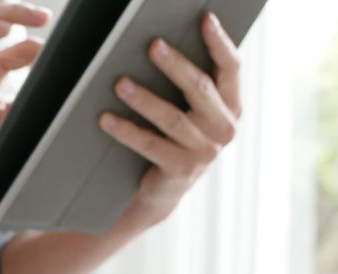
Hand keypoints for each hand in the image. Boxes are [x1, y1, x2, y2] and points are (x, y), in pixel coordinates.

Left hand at [101, 13, 241, 228]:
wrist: (163, 190)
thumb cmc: (173, 139)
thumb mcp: (190, 112)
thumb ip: (189, 85)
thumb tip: (160, 44)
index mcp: (230, 106)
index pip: (231, 68)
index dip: (219, 43)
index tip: (205, 19)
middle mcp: (223, 129)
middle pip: (200, 89)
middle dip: (175, 65)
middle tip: (152, 45)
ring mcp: (204, 152)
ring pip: (173, 118)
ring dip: (144, 98)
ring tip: (119, 83)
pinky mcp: (180, 170)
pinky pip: (150, 145)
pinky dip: (126, 131)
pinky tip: (106, 119)